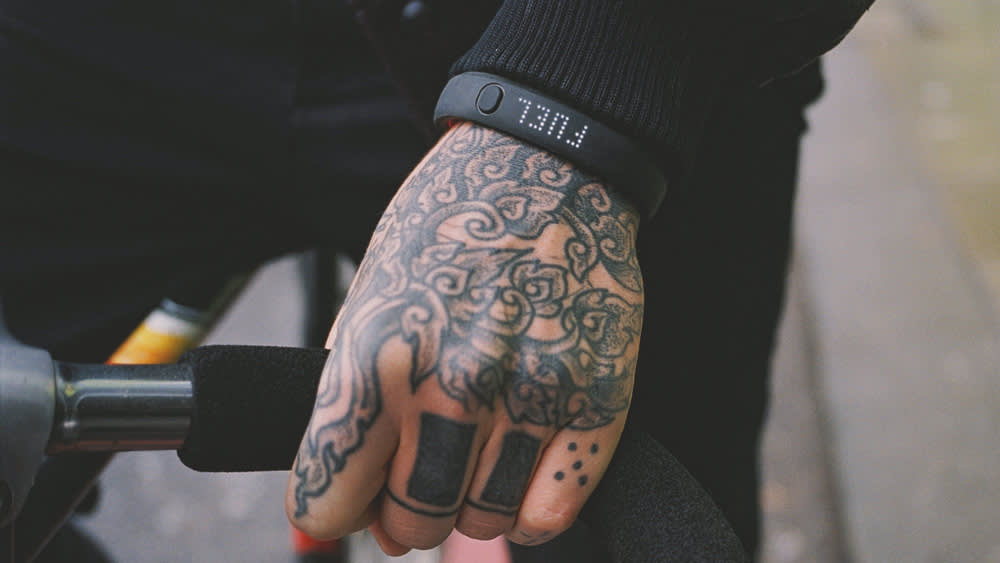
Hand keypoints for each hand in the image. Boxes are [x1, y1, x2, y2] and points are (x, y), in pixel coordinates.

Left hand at [286, 122, 643, 552]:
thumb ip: (351, 399)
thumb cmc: (447, 228)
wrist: (546, 166)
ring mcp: (532, 393)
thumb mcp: (370, 294)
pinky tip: (518, 469)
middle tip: (413, 483)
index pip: (330, 496)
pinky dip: (529, 508)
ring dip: (468, 508)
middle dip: (402, 514)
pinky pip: (552, 511)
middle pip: (412, 521)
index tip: (347, 500)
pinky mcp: (597, 398)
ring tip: (470, 461)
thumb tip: (347, 508)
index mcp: (379, 353)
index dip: (332, 507)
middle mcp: (455, 382)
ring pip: (484, 522)